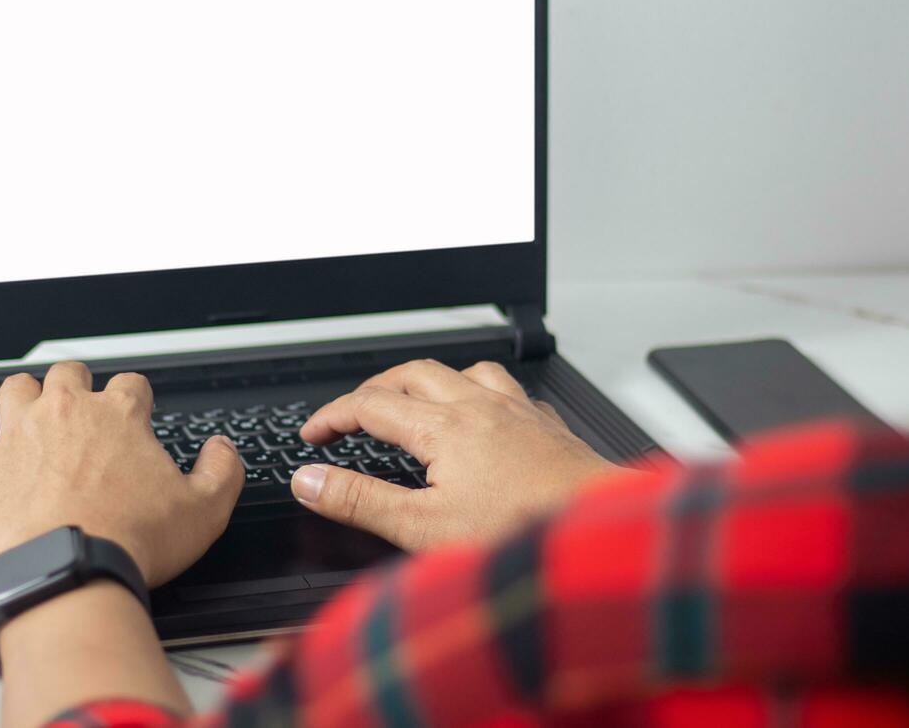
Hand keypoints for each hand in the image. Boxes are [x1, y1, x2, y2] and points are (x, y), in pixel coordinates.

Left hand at [0, 360, 244, 585]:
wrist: (68, 572)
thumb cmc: (131, 543)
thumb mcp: (205, 512)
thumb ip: (221, 472)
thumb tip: (223, 450)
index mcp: (118, 416)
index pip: (130, 385)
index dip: (135, 398)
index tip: (135, 414)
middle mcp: (65, 413)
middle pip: (68, 373)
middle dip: (77, 384)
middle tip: (81, 407)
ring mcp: (18, 435)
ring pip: (15, 389)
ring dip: (25, 396)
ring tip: (31, 414)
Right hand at [292, 359, 629, 548]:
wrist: (599, 536)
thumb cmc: (523, 533)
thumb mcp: (422, 528)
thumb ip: (360, 500)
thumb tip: (310, 481)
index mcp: (444, 428)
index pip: (370, 405)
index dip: (334, 416)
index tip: (314, 435)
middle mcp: (482, 407)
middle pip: (414, 374)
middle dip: (376, 389)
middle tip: (354, 413)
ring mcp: (520, 412)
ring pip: (467, 372)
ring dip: (433, 381)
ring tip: (419, 402)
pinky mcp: (549, 428)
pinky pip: (511, 391)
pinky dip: (485, 395)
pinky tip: (490, 417)